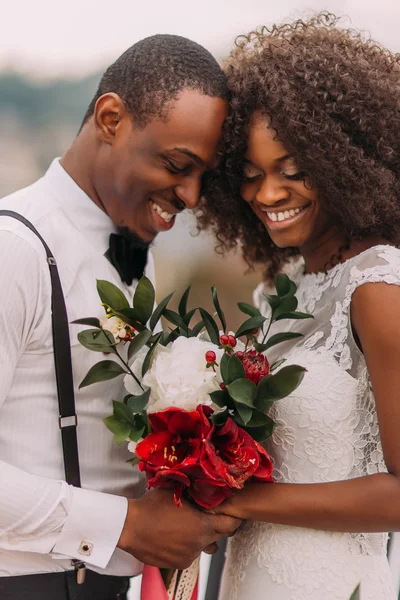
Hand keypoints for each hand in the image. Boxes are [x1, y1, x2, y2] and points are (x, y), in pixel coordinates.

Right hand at [117, 488, 241, 568]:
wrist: (130, 526)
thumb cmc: (152, 506)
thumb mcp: (176, 491)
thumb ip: (193, 491)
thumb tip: (203, 481)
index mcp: (203, 525)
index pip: (230, 525)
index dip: (234, 519)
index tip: (234, 514)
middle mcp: (199, 543)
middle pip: (218, 536)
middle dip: (216, 527)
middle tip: (208, 516)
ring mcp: (189, 555)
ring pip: (202, 546)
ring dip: (199, 538)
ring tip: (186, 526)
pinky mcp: (178, 564)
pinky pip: (188, 554)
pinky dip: (185, 547)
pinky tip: (174, 536)